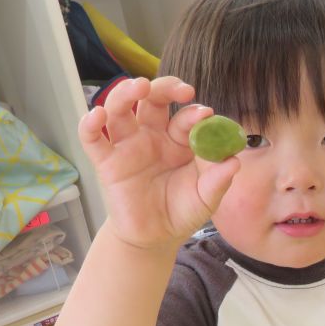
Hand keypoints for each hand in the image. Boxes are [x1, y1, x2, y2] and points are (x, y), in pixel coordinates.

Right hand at [79, 76, 239, 249]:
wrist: (155, 238)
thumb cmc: (182, 212)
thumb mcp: (205, 199)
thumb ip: (218, 180)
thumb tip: (234, 161)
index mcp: (179, 140)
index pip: (185, 116)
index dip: (194, 112)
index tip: (205, 113)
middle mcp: (152, 136)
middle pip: (152, 99)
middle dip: (164, 88)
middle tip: (180, 90)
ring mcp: (127, 146)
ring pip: (120, 109)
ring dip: (126, 93)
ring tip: (139, 87)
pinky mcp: (106, 162)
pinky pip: (93, 138)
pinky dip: (90, 124)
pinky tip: (97, 115)